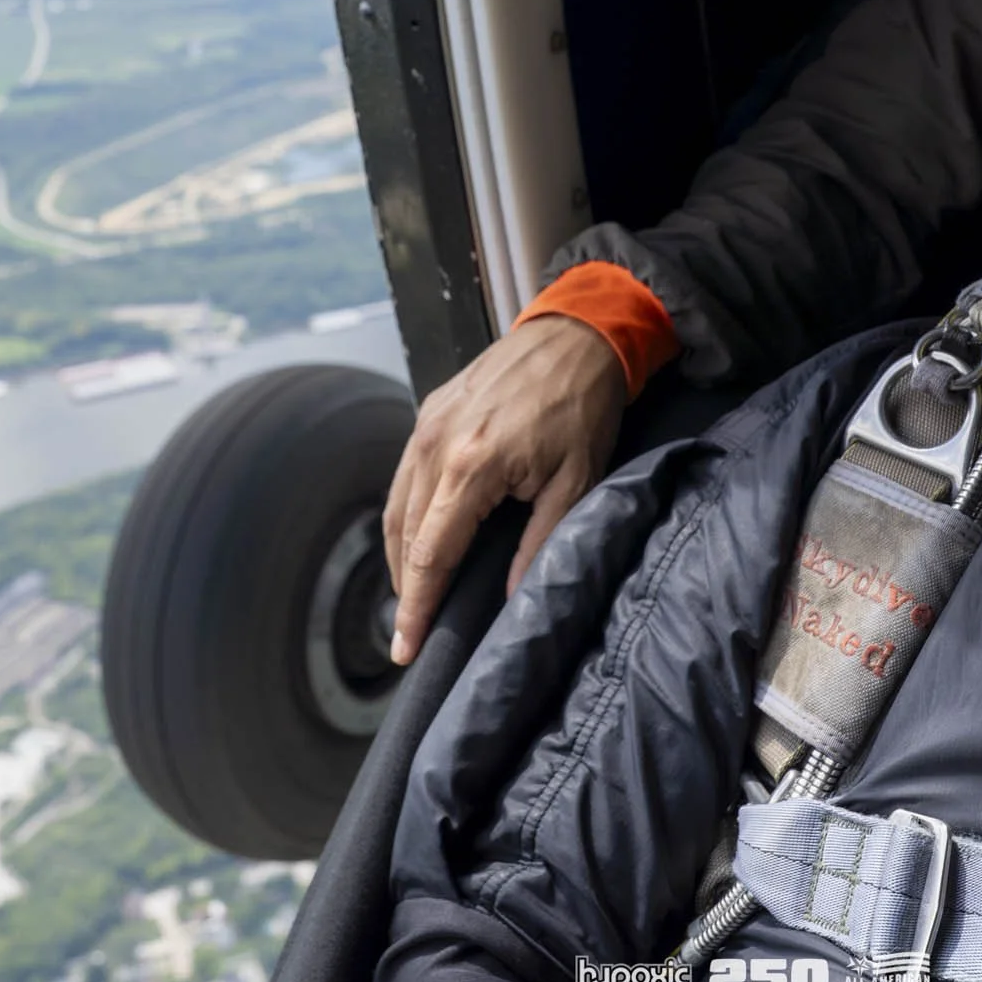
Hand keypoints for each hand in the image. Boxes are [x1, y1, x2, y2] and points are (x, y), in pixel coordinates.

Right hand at [382, 315, 627, 664]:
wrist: (578, 333)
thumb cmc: (584, 404)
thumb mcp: (577, 481)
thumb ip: (539, 542)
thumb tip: (510, 597)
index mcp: (472, 466)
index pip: (430, 554)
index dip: (416, 607)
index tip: (404, 648)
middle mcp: (437, 444)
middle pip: (405, 535)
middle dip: (406, 589)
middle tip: (411, 634)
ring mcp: (427, 424)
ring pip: (397, 506)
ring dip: (400, 555)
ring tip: (414, 596)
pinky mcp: (430, 410)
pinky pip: (406, 475)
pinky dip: (407, 514)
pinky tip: (422, 538)